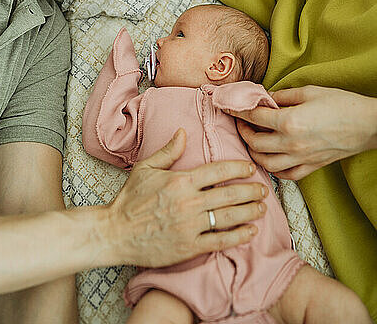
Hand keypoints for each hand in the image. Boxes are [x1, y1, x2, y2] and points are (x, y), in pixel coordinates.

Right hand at [105, 129, 267, 267]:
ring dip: (249, 212)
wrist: (116, 232)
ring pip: (228, 217)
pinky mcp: (188, 247)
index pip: (217, 170)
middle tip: (264, 189)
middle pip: (228, 194)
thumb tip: (183, 132)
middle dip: (250, 191)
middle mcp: (188, 202)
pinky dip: (238, 236)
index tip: (250, 168)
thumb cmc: (130, 198)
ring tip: (262, 208)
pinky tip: (250, 231)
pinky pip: (219, 241)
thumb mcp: (146, 168)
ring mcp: (189, 226)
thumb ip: (169, 151)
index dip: (238, 168)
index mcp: (180, 180)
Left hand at [226, 85, 376, 179]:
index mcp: (289, 121)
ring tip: (251, 139)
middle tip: (240, 121)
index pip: (254, 116)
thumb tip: (266, 97)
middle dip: (242, 130)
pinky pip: (285, 175)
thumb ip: (283, 95)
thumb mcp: (310, 91)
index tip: (229, 106)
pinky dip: (272, 168)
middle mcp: (291, 143)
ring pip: (265, 163)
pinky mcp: (311, 167)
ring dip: (253, 151)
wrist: (368, 124)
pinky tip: (270, 157)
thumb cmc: (342, 104)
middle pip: (254, 142)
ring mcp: (301, 158)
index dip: (238, 110)